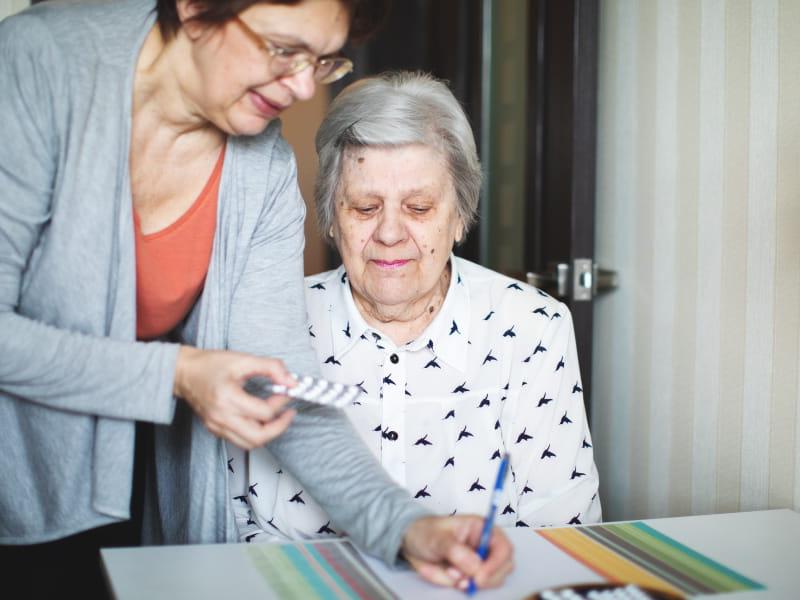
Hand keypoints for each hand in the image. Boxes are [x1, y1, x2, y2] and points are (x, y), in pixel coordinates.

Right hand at [173, 346, 296, 449]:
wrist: (184, 372)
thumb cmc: (210, 364)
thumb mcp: (243, 359)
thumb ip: (271, 367)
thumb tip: (290, 381)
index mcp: (228, 398)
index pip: (264, 412)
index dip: (281, 402)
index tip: (286, 392)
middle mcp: (221, 417)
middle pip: (258, 437)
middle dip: (279, 427)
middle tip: (288, 413)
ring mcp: (217, 426)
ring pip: (250, 443)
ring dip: (268, 433)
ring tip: (277, 418)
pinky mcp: (215, 429)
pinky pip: (239, 440)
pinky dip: (254, 433)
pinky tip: (260, 420)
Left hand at [400, 515, 513, 590]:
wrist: (411, 544)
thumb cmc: (425, 532)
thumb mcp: (437, 538)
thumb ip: (456, 551)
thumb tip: (476, 566)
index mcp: (482, 529)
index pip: (504, 547)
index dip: (497, 563)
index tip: (481, 576)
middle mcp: (485, 546)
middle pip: (505, 567)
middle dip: (486, 577)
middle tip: (465, 581)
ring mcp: (480, 562)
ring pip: (492, 580)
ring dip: (472, 582)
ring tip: (451, 573)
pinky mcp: (471, 575)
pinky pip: (475, 587)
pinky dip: (464, 587)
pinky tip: (450, 577)